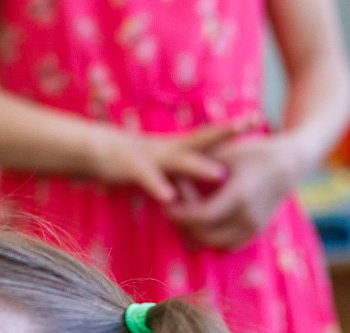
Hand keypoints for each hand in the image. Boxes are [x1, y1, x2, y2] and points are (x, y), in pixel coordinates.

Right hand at [88, 123, 245, 204]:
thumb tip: (202, 179)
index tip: (257, 118)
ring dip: (199, 167)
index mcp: (175, 147)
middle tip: (251, 122)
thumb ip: (181, 170)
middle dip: (226, 132)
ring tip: (220, 174)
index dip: (232, 128)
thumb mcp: (159, 163)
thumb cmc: (128, 159)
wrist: (93, 149)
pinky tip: (169, 197)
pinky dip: (158, 187)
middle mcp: (168, 148)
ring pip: (179, 161)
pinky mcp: (131, 169)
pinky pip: (146, 178)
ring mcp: (150, 157)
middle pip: (202, 138)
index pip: (208, 136)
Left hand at [164, 135, 299, 250]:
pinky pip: (227, 244)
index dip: (181, 214)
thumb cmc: (255, 152)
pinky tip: (202, 222)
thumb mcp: (226, 153)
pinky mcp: (256, 232)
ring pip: (215, 243)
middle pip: (205, 234)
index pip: (202, 216)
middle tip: (175, 210)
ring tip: (187, 215)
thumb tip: (171, 178)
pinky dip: (212, 236)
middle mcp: (248, 215)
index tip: (165, 207)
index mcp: (240, 195)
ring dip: (197, 233)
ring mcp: (254, 226)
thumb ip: (199, 169)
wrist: (290, 163)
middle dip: (185, 225)